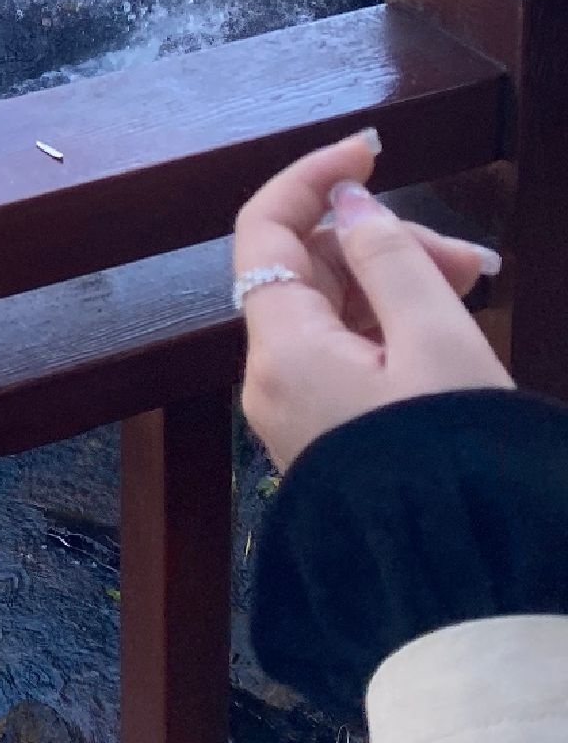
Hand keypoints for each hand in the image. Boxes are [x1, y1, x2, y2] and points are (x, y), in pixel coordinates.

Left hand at [235, 129, 507, 470]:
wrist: (466, 594)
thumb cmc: (455, 461)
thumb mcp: (435, 341)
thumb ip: (391, 258)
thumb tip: (347, 201)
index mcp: (281, 349)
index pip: (266, 229)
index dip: (313, 176)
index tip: (373, 148)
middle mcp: (272, 379)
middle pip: (308, 271)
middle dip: (381, 241)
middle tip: (466, 255)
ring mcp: (298, 413)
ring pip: (334, 312)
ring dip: (395, 282)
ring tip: (475, 284)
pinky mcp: (330, 438)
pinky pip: (348, 355)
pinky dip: (393, 326)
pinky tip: (451, 323)